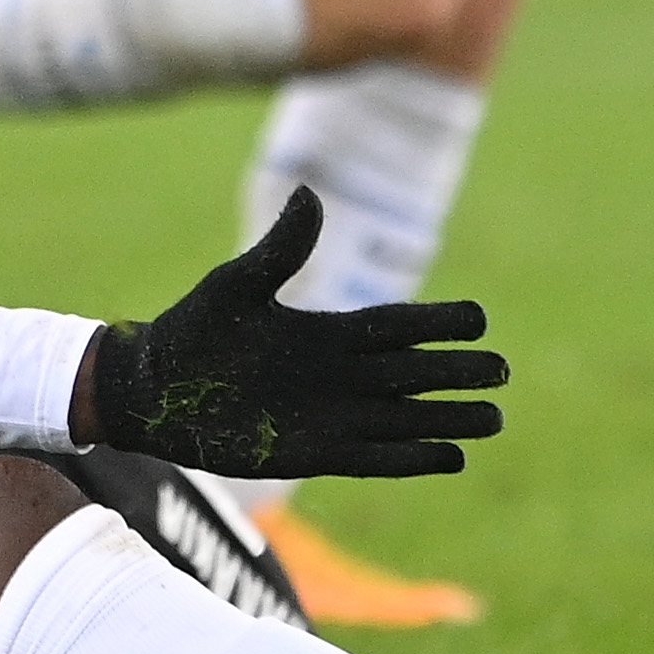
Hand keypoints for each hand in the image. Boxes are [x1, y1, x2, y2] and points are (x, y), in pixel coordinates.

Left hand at [87, 187, 506, 478]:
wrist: (151, 391)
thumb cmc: (191, 331)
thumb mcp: (237, 285)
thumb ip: (280, 249)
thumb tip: (310, 195)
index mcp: (326, 332)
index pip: (397, 326)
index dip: (437, 324)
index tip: (480, 320)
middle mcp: (338, 375)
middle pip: (414, 374)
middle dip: (458, 373)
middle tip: (502, 371)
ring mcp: (329, 416)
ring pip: (405, 418)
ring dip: (447, 419)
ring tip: (494, 419)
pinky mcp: (313, 453)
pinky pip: (374, 457)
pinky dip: (411, 458)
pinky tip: (451, 458)